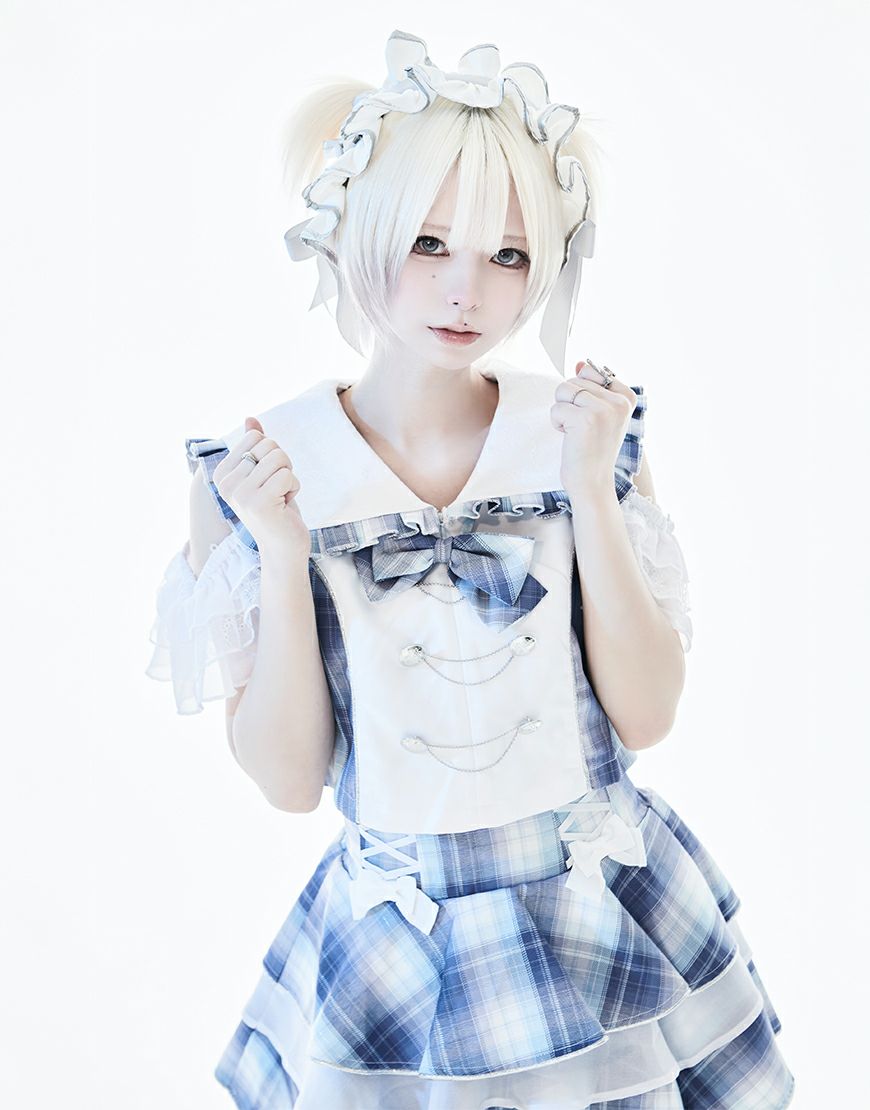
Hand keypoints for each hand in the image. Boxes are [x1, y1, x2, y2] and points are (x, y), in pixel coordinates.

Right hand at [212, 417, 310, 558]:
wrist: (282, 547)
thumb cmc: (276, 507)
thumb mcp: (263, 473)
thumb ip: (255, 447)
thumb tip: (250, 418)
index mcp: (222, 474)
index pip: (255, 438)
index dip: (271, 454)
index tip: (267, 478)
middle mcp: (226, 484)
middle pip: (269, 446)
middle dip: (282, 465)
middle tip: (277, 489)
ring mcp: (240, 494)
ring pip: (280, 458)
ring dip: (289, 477)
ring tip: (280, 497)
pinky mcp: (259, 503)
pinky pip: (287, 475)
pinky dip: (294, 488)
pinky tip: (285, 505)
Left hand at [551, 361, 637, 497]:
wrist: (593, 483)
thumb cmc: (593, 450)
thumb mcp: (600, 414)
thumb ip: (593, 387)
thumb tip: (579, 363)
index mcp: (627, 397)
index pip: (591, 371)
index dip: (581, 393)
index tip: (591, 416)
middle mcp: (619, 401)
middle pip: (574, 380)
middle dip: (569, 403)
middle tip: (582, 428)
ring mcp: (604, 409)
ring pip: (564, 390)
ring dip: (562, 411)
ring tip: (576, 431)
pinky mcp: (586, 419)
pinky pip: (557, 408)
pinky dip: (557, 424)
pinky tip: (571, 438)